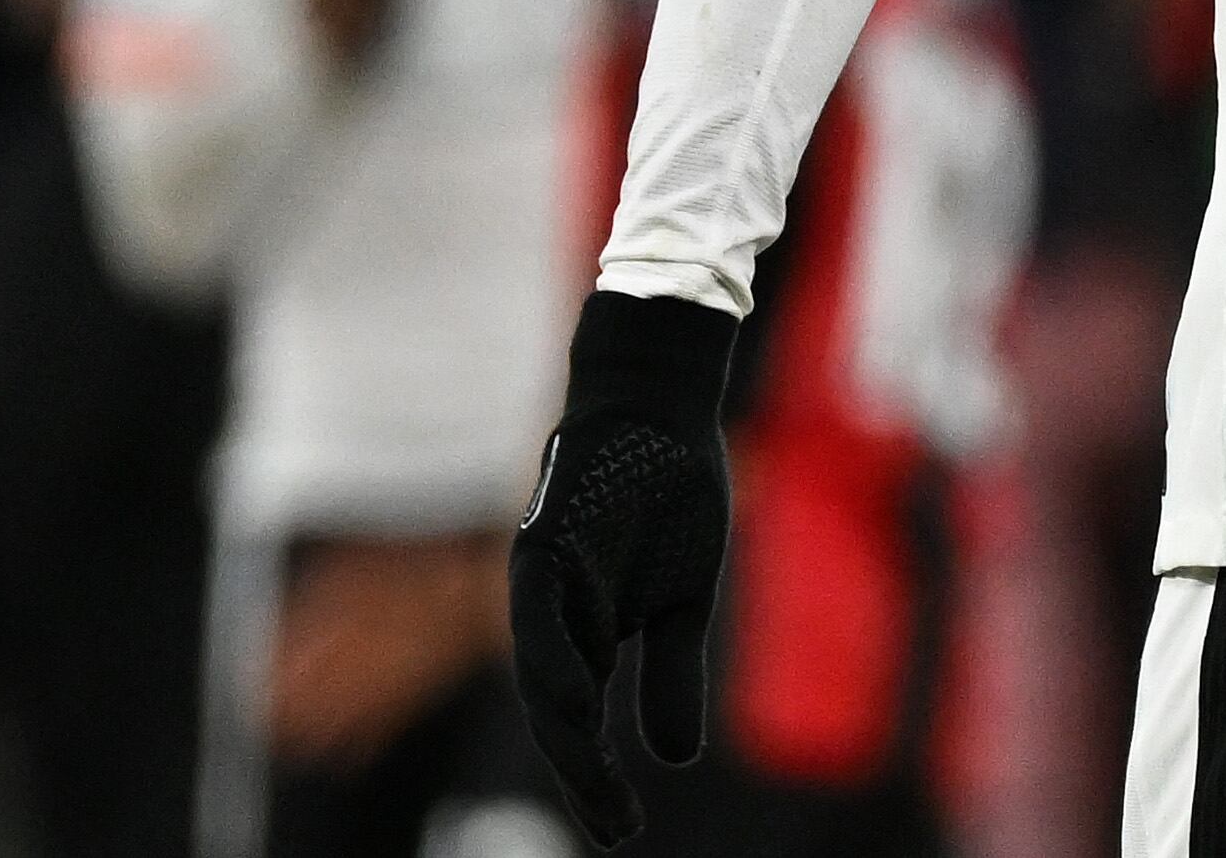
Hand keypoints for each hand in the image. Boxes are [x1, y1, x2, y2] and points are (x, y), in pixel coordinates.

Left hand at [510, 292, 736, 844]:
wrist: (662, 410)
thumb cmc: (670, 499)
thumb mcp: (685, 600)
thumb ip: (672, 673)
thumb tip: (676, 758)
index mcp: (585, 636)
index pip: (580, 724)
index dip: (596, 779)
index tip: (622, 829)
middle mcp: (554, 619)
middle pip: (559, 715)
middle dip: (585, 775)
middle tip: (617, 827)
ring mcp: (543, 584)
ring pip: (543, 673)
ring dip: (565, 730)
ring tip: (593, 781)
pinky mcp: (541, 545)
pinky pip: (540, 613)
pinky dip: (554, 658)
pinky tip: (576, 697)